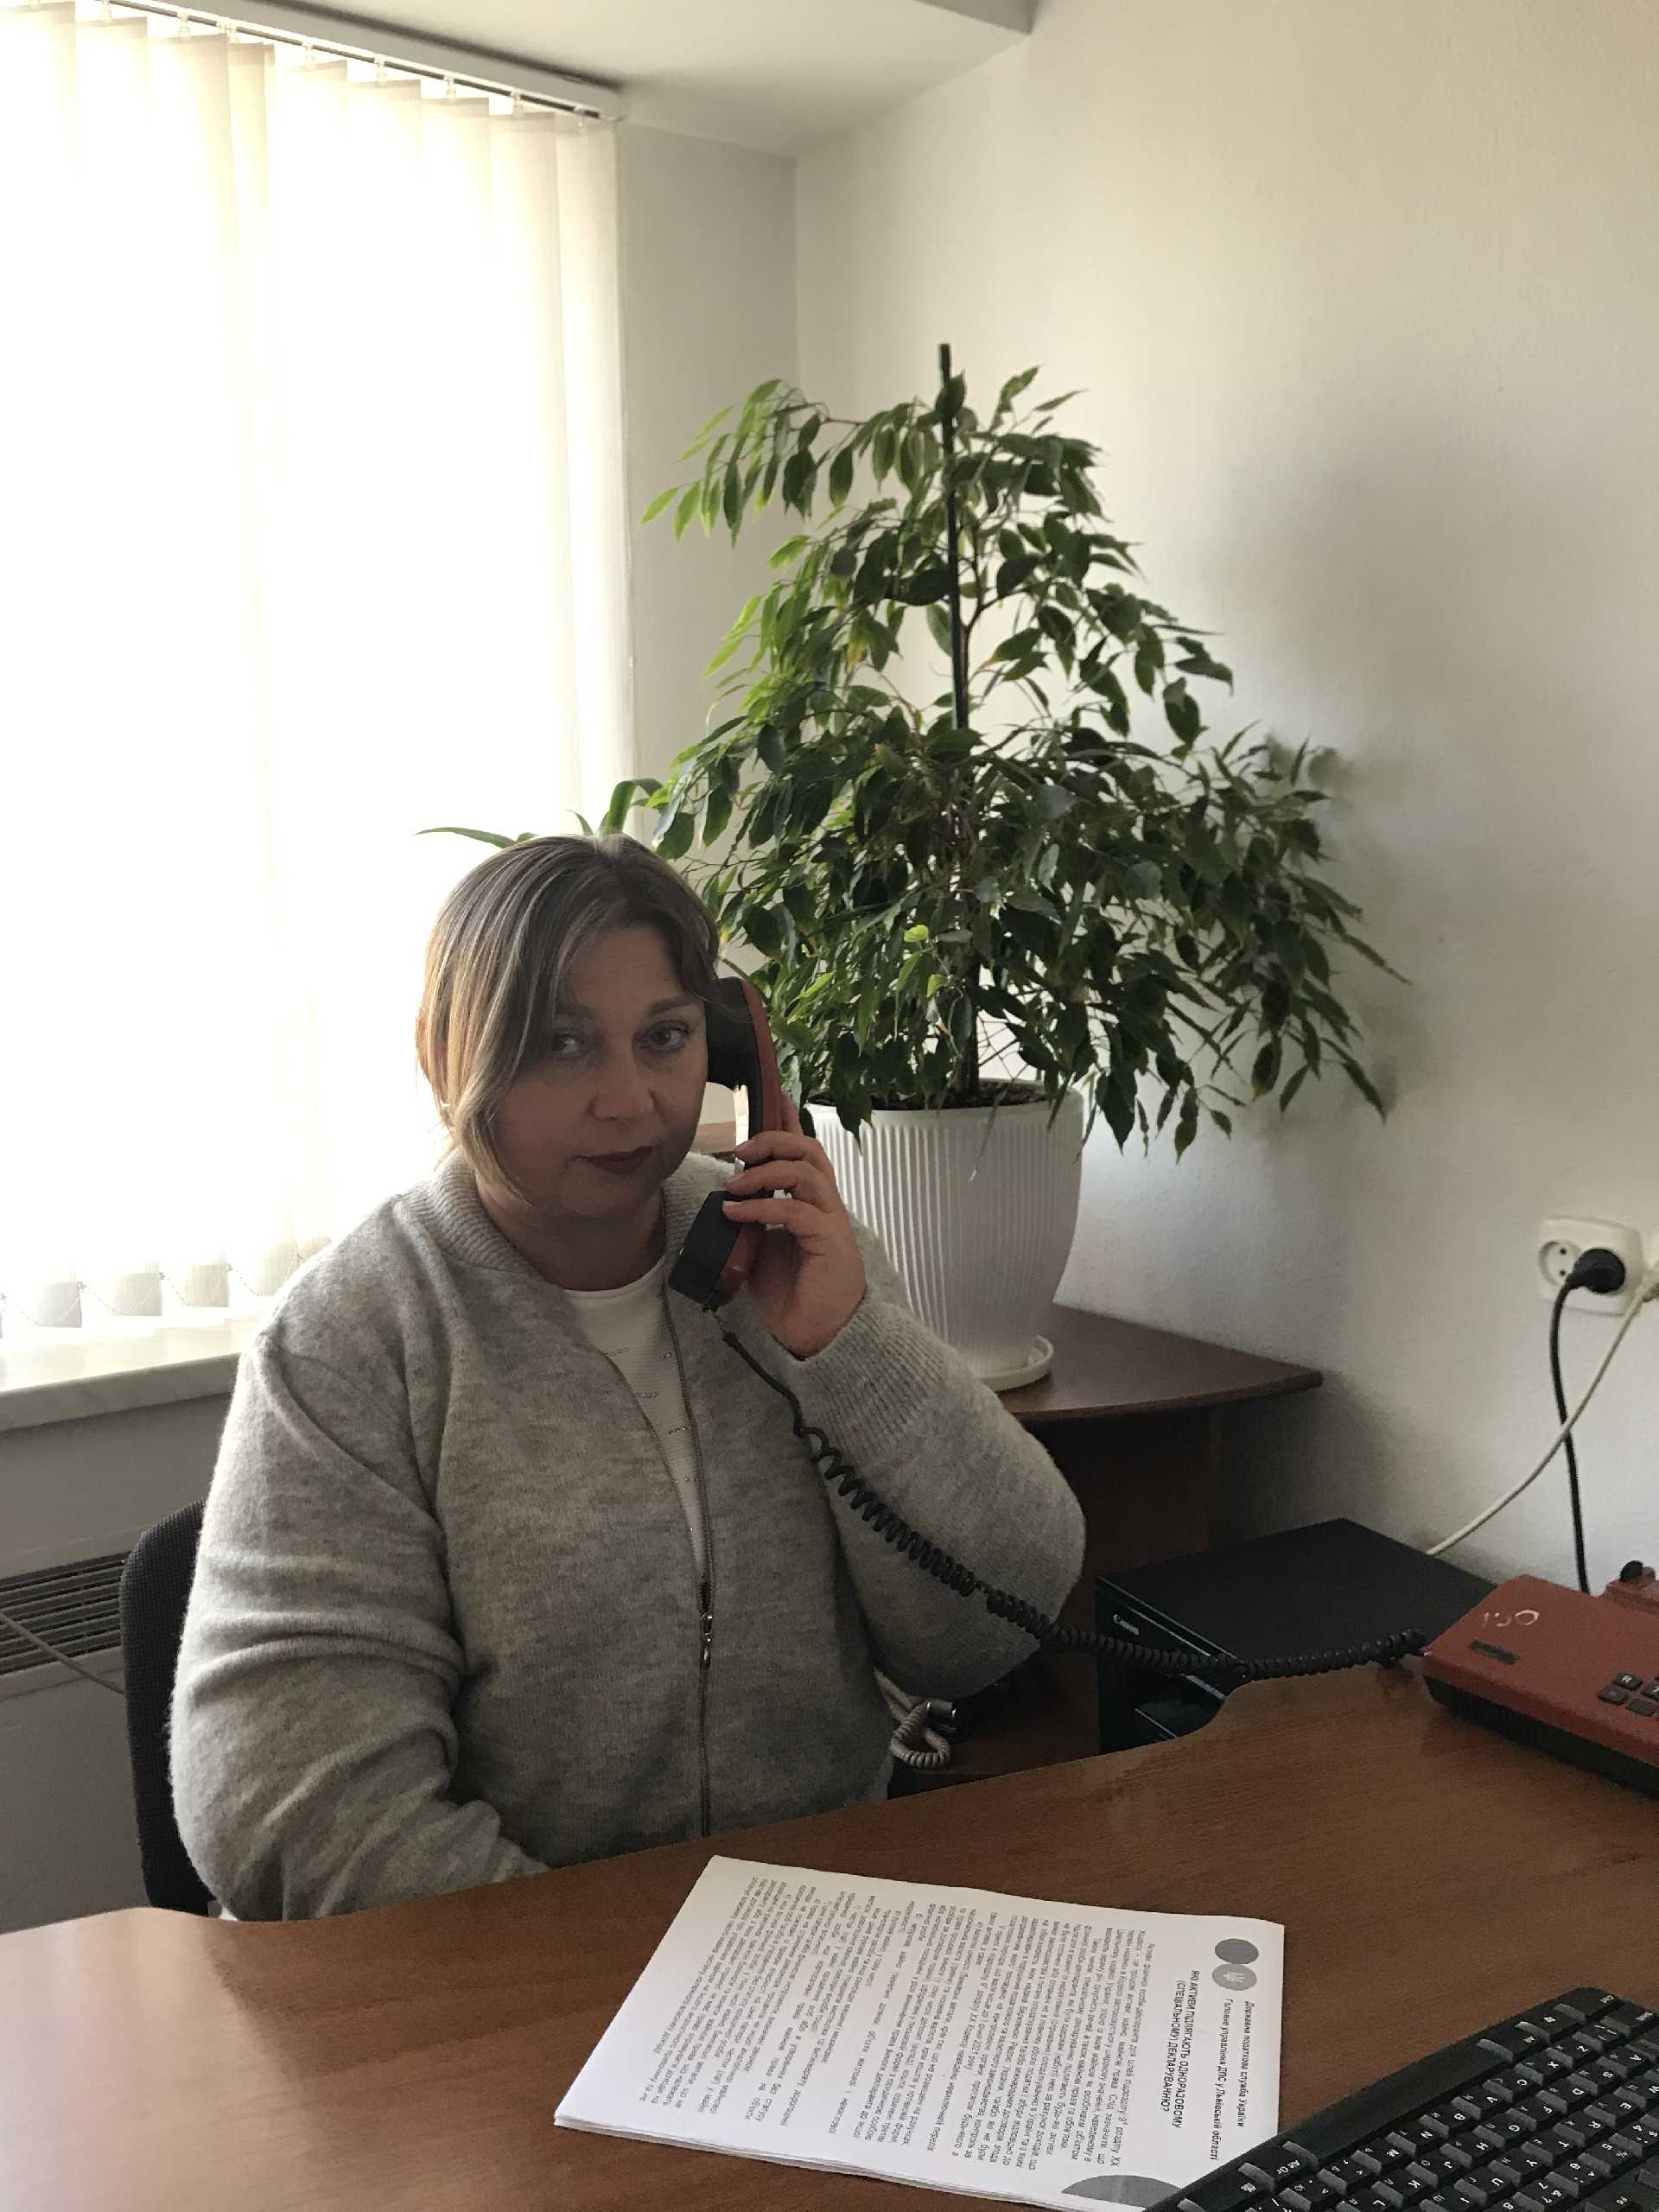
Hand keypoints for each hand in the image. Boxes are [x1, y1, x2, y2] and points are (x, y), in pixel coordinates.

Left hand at [721, 1095, 865, 1357]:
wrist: (816, 1337)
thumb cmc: (791, 1296)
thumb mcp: (759, 1250)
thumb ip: (750, 1220)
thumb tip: (722, 1199)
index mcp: (811, 1203)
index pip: (803, 1152)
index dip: (789, 1121)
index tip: (774, 1093)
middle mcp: (826, 1206)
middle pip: (809, 1151)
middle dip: (774, 1141)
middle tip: (739, 1153)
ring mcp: (832, 1223)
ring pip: (808, 1172)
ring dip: (767, 1172)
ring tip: (735, 1184)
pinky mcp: (830, 1243)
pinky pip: (797, 1212)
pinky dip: (764, 1207)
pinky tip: (737, 1213)